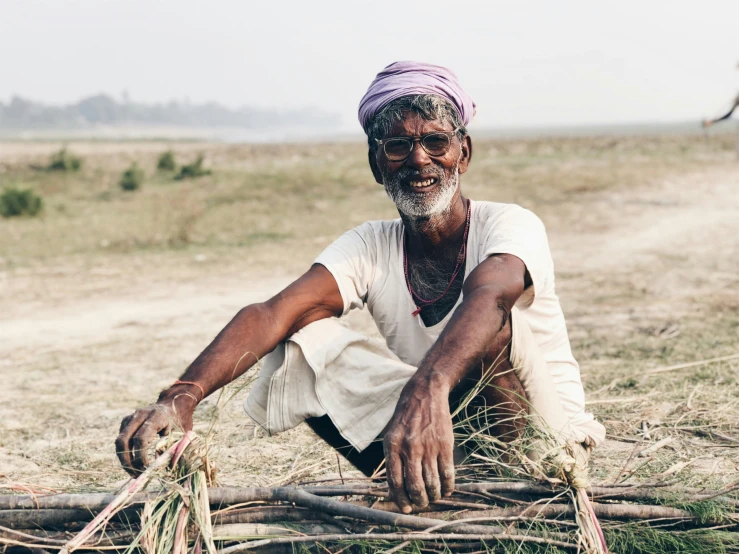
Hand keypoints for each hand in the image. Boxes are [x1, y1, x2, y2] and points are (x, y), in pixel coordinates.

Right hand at [115, 389, 196, 474]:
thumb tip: (160, 469)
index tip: (146, 469)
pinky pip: (121, 439)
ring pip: (119, 440)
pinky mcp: (127, 421)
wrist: (175, 402)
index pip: (140, 439)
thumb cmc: (181, 419)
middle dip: (127, 461)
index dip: (141, 457)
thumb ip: (172, 450)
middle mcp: (139, 415)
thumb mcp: (182, 434)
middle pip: (123, 440)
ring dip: (124, 458)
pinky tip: (134, 462)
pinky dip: (125, 452)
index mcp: (155, 417)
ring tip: (134, 472)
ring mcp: (131, 417)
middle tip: (135, 475)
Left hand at [383, 380, 454, 512]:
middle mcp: (410, 449)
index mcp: (393, 447)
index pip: (395, 482)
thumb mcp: (392, 435)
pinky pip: (447, 473)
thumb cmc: (406, 418)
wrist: (425, 394)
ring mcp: (428, 447)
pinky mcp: (445, 445)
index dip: (400, 499)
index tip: (405, 508)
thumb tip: (395, 488)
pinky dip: (448, 486)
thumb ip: (393, 459)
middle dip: (419, 501)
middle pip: (415, 486)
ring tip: (434, 497)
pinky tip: (447, 489)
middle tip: (421, 504)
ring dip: (434, 495)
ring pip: (432, 482)